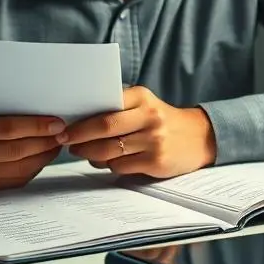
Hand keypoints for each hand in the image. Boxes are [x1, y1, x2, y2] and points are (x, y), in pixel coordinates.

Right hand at [0, 113, 67, 195]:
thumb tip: (31, 114)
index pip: (9, 128)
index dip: (37, 126)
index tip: (56, 122)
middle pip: (19, 150)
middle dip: (46, 141)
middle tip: (62, 133)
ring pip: (20, 168)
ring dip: (43, 157)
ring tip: (55, 145)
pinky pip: (12, 181)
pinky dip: (30, 169)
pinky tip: (39, 159)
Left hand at [62, 86, 216, 178]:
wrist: (199, 137)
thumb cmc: (161, 121)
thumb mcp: (144, 105)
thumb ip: (117, 108)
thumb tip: (79, 120)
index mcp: (141, 97)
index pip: (104, 106)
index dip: (81, 119)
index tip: (64, 126)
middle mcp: (149, 116)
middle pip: (104, 128)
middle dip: (79, 137)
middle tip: (65, 141)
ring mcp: (154, 140)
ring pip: (110, 150)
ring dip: (89, 154)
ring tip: (81, 152)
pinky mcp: (156, 161)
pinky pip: (121, 166)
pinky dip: (108, 165)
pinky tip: (105, 161)